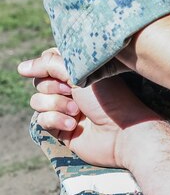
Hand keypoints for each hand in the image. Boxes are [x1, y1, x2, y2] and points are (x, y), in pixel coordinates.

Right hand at [19, 49, 158, 167]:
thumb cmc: (108, 98)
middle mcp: (71, 90)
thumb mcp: (79, 74)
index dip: (47, 67)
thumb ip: (50, 65)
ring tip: (76, 111)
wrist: (123, 132)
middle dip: (53, 87)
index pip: (48, 62)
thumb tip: (21, 67)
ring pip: (37, 101)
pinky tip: (73, 125)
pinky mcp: (61, 129)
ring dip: (55, 105)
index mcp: (79, 72)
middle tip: (72, 92)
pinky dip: (55, 120)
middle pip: (39, 82)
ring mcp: (66, 109)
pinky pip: (41, 120)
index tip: (60, 72)